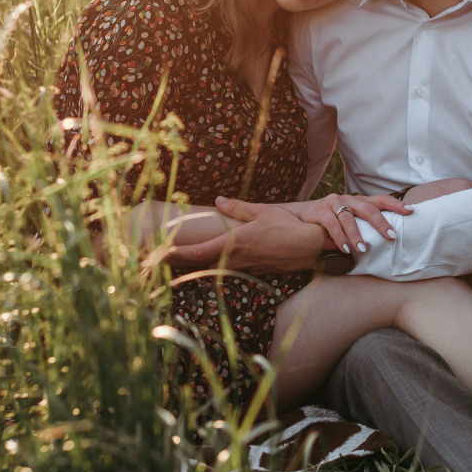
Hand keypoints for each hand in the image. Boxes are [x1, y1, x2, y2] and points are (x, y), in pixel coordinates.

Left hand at [166, 197, 330, 273]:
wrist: (312, 247)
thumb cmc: (288, 226)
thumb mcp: (262, 211)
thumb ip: (238, 207)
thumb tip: (218, 201)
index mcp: (235, 242)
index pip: (199, 252)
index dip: (178, 254)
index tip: (159, 254)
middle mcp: (238, 258)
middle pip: (203, 264)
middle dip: (181, 262)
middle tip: (161, 259)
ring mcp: (248, 267)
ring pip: (216, 268)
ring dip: (199, 265)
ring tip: (182, 260)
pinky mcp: (257, 271)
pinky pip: (232, 269)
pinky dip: (218, 266)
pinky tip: (215, 261)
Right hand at [280, 193, 412, 252]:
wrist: (302, 215)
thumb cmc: (331, 220)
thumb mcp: (348, 220)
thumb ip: (363, 226)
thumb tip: (386, 241)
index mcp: (358, 201)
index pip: (381, 199)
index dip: (396, 204)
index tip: (411, 211)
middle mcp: (347, 199)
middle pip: (368, 208)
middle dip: (381, 223)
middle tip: (391, 236)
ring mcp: (333, 203)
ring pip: (349, 218)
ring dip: (357, 235)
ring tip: (363, 249)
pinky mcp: (320, 210)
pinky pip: (332, 224)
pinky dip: (339, 237)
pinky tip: (344, 248)